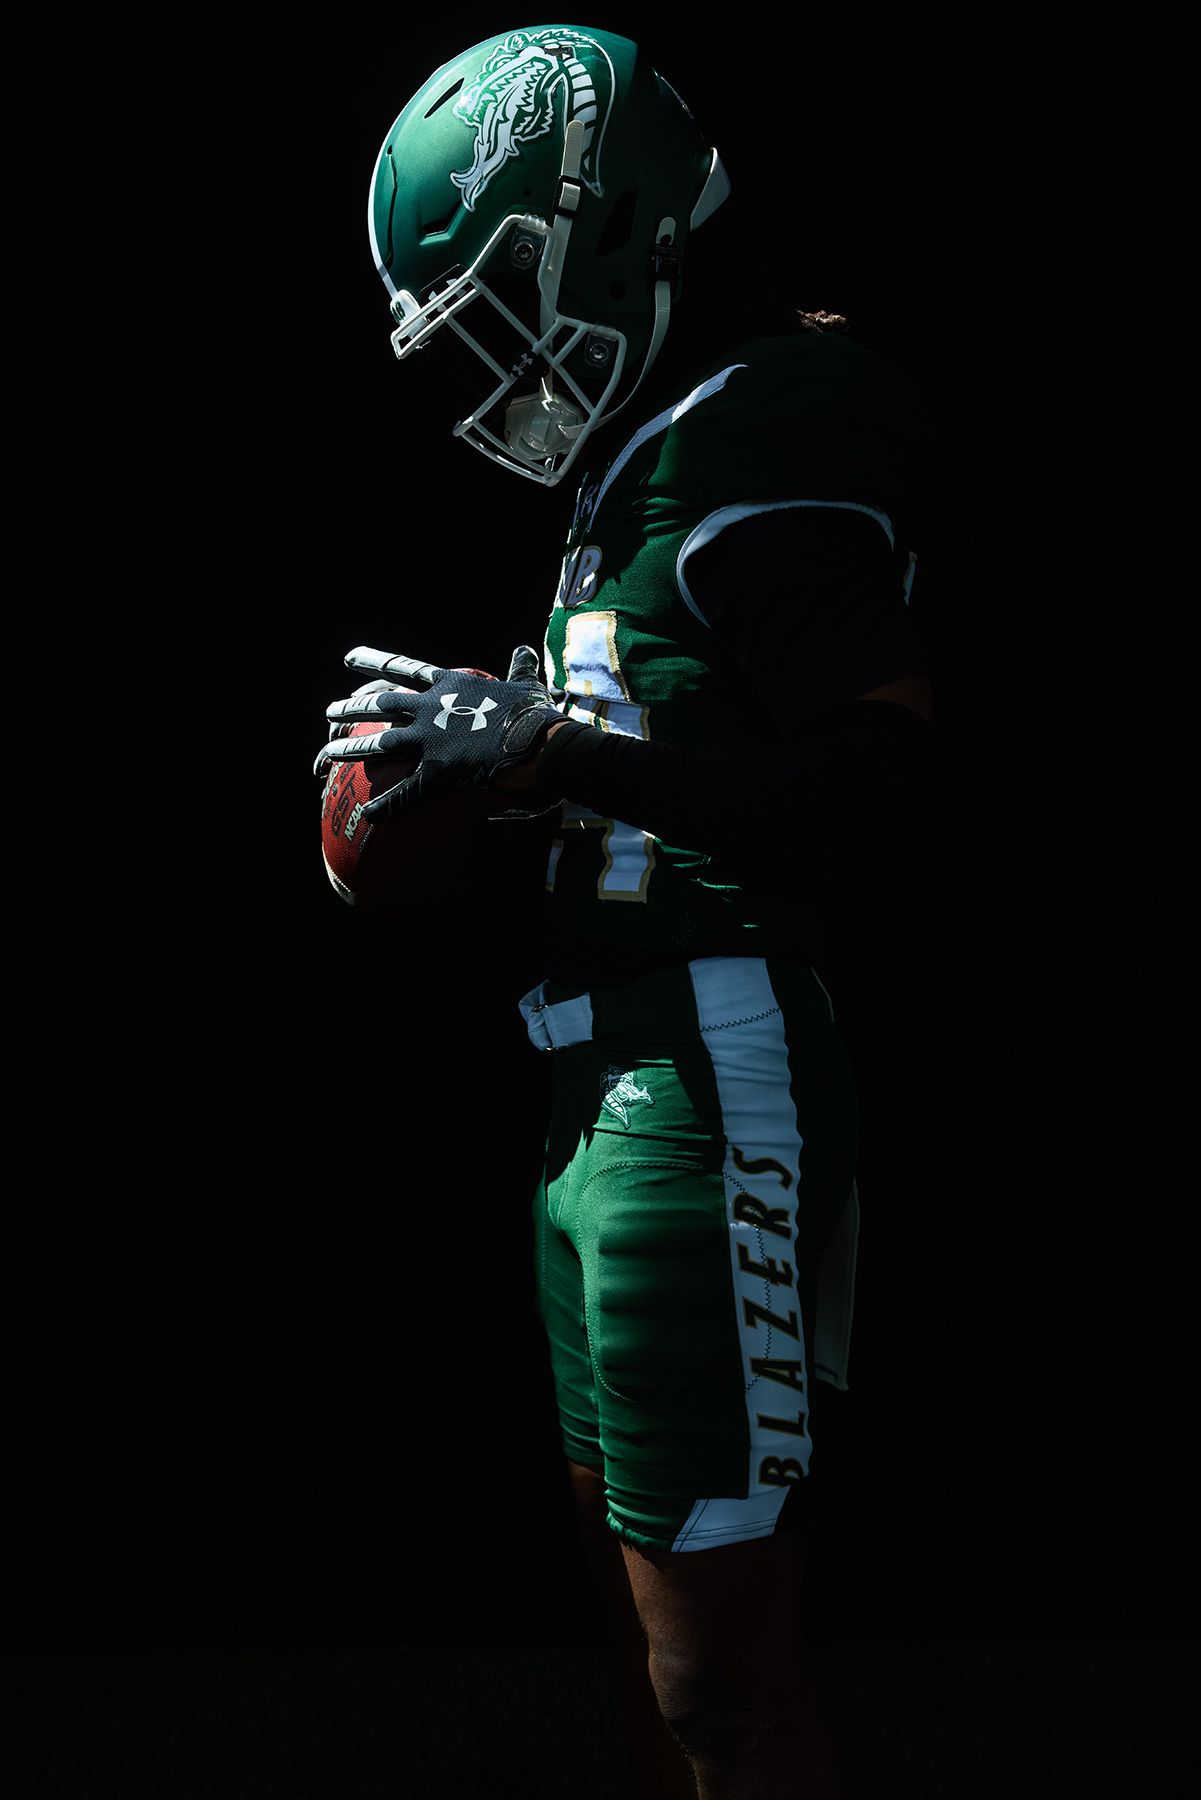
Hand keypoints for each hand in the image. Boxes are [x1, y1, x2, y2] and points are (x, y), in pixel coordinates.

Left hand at [315, 645, 564, 819]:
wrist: (543, 742)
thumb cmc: (536, 713)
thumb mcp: (527, 684)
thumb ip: (519, 667)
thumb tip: (525, 649)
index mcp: (449, 686)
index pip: (404, 670)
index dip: (374, 662)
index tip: (348, 659)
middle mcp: (432, 708)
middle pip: (382, 705)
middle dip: (351, 708)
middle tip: (329, 712)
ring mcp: (432, 739)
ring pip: (381, 742)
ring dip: (351, 748)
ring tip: (325, 754)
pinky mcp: (440, 771)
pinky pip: (406, 791)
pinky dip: (387, 804)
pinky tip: (369, 813)